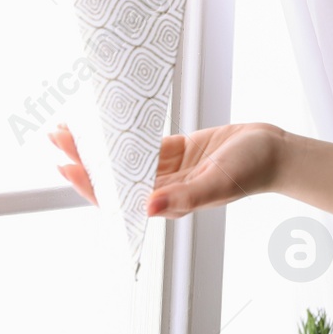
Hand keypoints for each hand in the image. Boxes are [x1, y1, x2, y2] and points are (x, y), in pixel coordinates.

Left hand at [48, 121, 284, 218]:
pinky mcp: (178, 152)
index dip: (89, 184)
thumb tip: (149, 208)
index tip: (66, 166)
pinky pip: (144, 144)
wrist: (275, 153)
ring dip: (99, 146)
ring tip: (73, 129)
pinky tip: (107, 125)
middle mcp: (164, 188)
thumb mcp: (218, 183)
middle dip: (84, 159)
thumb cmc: (252, 171)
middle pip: (115, 176)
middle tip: (58, 136)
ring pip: (125, 159)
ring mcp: (170, 170)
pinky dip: (124, 135)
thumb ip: (185, 198)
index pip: (118, 197)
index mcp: (169, 202)